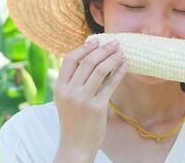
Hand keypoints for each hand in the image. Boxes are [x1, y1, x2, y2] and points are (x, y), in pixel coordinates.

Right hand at [53, 38, 127, 161]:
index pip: (69, 59)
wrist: (75, 145)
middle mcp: (69, 92)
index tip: (96, 40)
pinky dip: (119, 72)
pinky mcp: (97, 107)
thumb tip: (90, 57)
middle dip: (103, 49)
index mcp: (59, 87)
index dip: (84, 47)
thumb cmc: (73, 119)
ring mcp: (83, 99)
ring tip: (121, 52)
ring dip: (113, 58)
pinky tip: (125, 65)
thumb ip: (73, 80)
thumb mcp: (66, 98)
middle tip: (115, 43)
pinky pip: (110, 84)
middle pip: (87, 62)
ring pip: (100, 70)